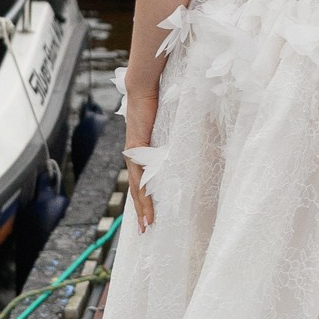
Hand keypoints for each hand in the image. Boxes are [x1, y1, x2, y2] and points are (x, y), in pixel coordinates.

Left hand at [125, 84, 158, 230]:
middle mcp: (133, 156)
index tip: (148, 217)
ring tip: (148, 224)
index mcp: (140, 153)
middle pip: (137, 189)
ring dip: (143, 207)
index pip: (141, 181)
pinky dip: (144, 192)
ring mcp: (133, 154)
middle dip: (142, 211)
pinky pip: (140, 175)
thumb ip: (169, 138)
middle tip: (145, 231)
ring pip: (137, 186)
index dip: (144, 200)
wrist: (144, 87)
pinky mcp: (135, 148)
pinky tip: (147, 204)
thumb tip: (185, 145)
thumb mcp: (166, 126)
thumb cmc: (157, 102)